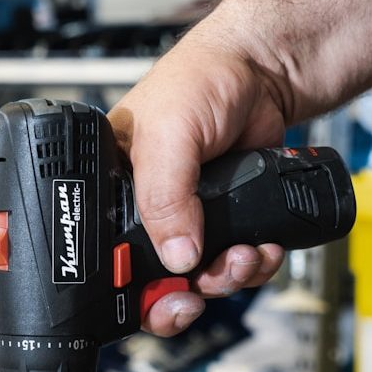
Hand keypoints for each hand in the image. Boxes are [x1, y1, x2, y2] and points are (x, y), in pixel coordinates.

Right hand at [108, 0, 293, 335]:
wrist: (265, 74)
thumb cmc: (203, 80)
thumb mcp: (169, 133)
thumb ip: (164, 196)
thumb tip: (176, 257)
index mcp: (114, 188)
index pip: (106, 254)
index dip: (126, 286)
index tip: (156, 297)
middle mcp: (149, 208)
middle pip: (154, 279)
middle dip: (183, 292)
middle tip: (198, 289)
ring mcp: (191, 217)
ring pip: (200, 277)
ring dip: (225, 279)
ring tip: (243, 256)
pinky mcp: (228, 219)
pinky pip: (236, 263)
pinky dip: (252, 266)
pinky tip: (261, 248)